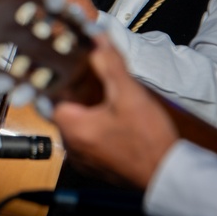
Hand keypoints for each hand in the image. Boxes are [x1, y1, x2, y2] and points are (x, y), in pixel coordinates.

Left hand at [51, 35, 176, 189]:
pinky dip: (94, 128)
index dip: (61, 80)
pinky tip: (112, 122)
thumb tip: (97, 40)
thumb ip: (110, 66)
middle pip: (62, 110)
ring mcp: (80, 157)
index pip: (50, 96)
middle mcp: (69, 144)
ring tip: (104, 100)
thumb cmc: (148, 140)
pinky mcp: (92, 165)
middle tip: (92, 82)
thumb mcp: (130, 95)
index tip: (70, 69)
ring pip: (74, 125)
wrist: (166, 175)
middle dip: (76, 95)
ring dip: (86, 112)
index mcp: (70, 127)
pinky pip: (85, 140)